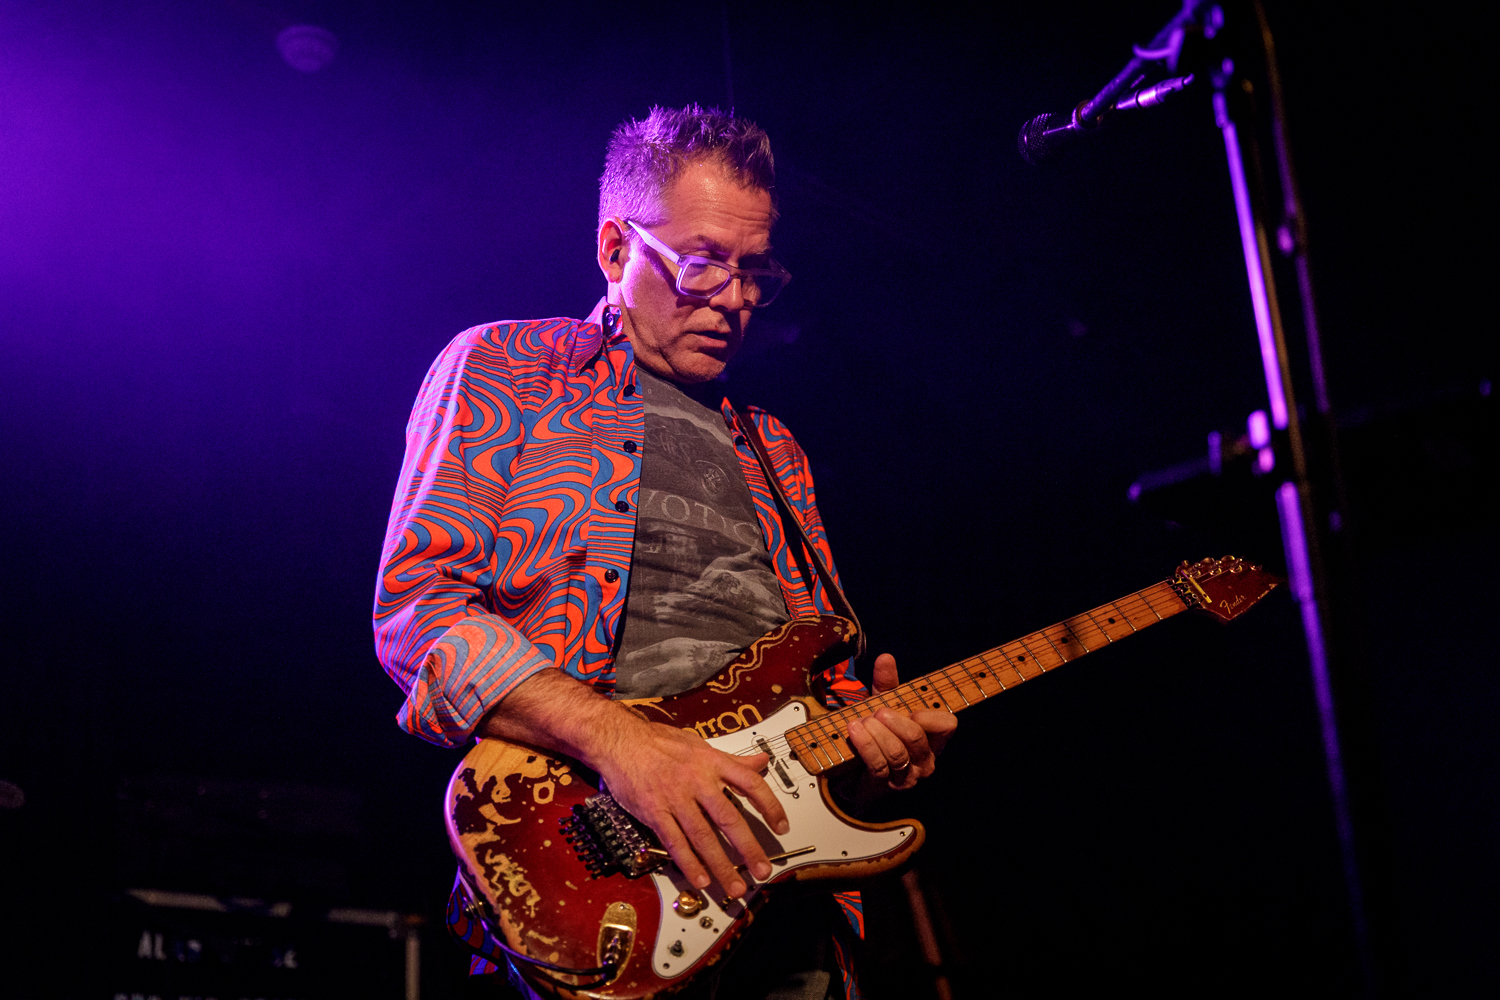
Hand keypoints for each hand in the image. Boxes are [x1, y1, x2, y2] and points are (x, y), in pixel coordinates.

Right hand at [477, 669, 787, 900]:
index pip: (750, 784)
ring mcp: (675, 798)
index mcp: (712, 761)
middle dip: (749, 848)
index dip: (770, 806)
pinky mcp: (654, 812)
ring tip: (735, 886)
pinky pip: (675, 842)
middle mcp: (697, 780)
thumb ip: (731, 760)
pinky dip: (689, 863)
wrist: (619, 740)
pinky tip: (701, 880)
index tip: (782, 826)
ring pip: (703, 837)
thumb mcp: (699, 744)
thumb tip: (760, 762)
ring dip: (721, 865)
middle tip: (763, 871)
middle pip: (729, 818)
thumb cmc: (658, 741)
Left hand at [844, 653, 956, 797]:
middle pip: (916, 736)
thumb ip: (887, 684)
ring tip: (862, 721)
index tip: (910, 709)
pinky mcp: (884, 786)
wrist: (852, 769)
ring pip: (897, 752)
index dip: (929, 715)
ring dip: (876, 733)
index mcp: (932, 739)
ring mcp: (906, 777)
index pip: (946, 725)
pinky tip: (855, 731)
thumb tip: (886, 658)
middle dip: (895, 720)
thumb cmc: (876, 734)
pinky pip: (878, 765)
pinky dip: (865, 745)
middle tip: (878, 712)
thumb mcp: (883, 706)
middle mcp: (925, 761)